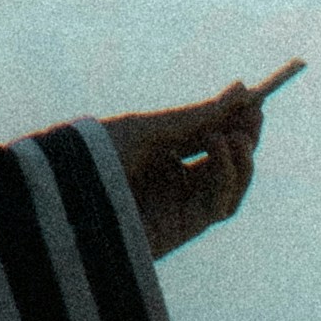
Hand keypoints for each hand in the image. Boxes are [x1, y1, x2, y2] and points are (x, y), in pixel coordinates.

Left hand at [101, 60, 292, 258]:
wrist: (65, 195)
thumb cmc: (96, 154)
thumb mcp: (148, 129)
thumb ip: (194, 117)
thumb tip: (242, 91)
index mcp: (157, 155)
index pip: (205, 139)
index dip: (230, 121)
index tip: (252, 98)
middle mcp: (170, 182)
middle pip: (224, 164)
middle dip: (243, 138)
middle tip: (255, 114)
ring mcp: (178, 207)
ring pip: (229, 188)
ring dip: (241, 161)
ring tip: (236, 135)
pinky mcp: (183, 230)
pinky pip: (218, 205)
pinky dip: (227, 175)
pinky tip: (222, 147)